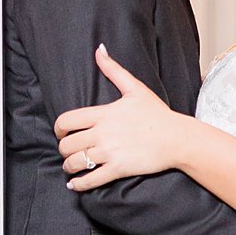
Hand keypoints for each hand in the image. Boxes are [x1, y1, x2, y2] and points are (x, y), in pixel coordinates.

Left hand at [57, 46, 179, 188]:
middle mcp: (102, 133)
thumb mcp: (135, 88)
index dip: (58, 129)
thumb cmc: (157, 114)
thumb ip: (113, 69)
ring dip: (68, 166)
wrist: (177, 138)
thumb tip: (99, 50)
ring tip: (70, 167)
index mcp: (103, 114)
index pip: (66, 121)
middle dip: (63, 149)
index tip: (61, 134)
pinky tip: (74, 184)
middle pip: (67, 144)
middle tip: (68, 151)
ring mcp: (109, 152)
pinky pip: (91, 180)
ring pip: (75, 162)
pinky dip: (78, 184)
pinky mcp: (118, 169)